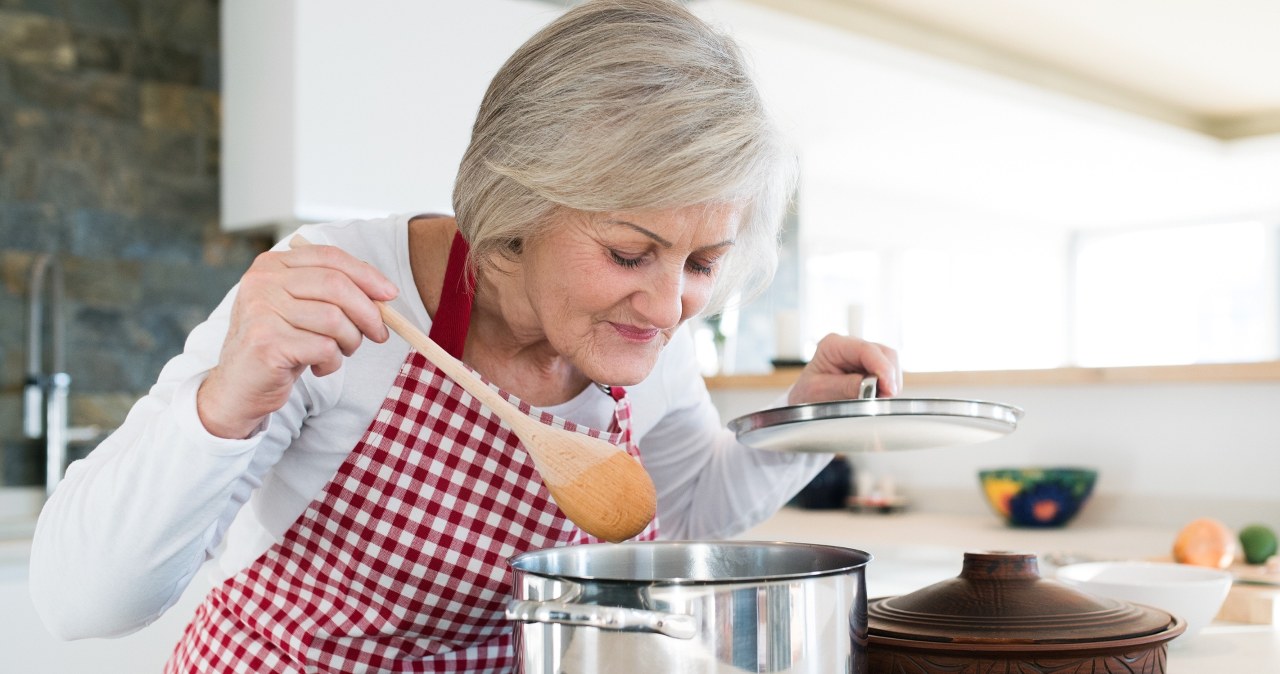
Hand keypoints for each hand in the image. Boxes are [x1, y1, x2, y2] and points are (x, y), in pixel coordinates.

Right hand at [197, 242, 398, 438]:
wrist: (239, 388)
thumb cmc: (281, 346)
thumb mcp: (304, 310)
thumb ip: (333, 292)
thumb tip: (383, 291)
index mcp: (271, 265)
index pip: (329, 257)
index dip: (366, 274)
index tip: (390, 294)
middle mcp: (262, 282)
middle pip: (336, 285)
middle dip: (368, 312)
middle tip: (379, 334)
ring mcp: (261, 311)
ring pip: (334, 319)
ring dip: (350, 342)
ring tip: (339, 353)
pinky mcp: (266, 343)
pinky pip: (324, 348)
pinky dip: (333, 362)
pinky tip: (319, 367)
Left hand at [787, 334, 900, 404]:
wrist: (803, 403)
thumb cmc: (806, 395)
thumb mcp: (818, 392)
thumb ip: (845, 388)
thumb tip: (872, 387)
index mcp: (833, 345)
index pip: (866, 350)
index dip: (882, 368)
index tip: (889, 388)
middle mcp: (850, 346)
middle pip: (884, 354)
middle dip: (888, 377)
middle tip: (883, 399)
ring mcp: (862, 356)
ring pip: (890, 363)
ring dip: (889, 383)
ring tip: (875, 399)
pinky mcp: (870, 367)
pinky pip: (889, 374)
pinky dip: (887, 387)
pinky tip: (876, 397)